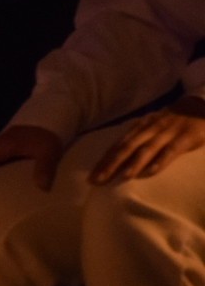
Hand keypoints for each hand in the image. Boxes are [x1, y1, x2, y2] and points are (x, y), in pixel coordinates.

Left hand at [89, 97, 204, 183]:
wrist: (201, 105)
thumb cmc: (173, 121)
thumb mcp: (152, 126)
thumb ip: (137, 139)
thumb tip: (115, 157)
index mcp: (140, 127)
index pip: (118, 145)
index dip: (104, 160)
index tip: (91, 176)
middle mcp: (150, 128)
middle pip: (127, 147)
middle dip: (111, 164)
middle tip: (98, 180)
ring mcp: (168, 132)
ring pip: (148, 149)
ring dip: (134, 163)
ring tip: (123, 176)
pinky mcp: (186, 137)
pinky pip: (172, 150)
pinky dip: (161, 160)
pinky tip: (152, 171)